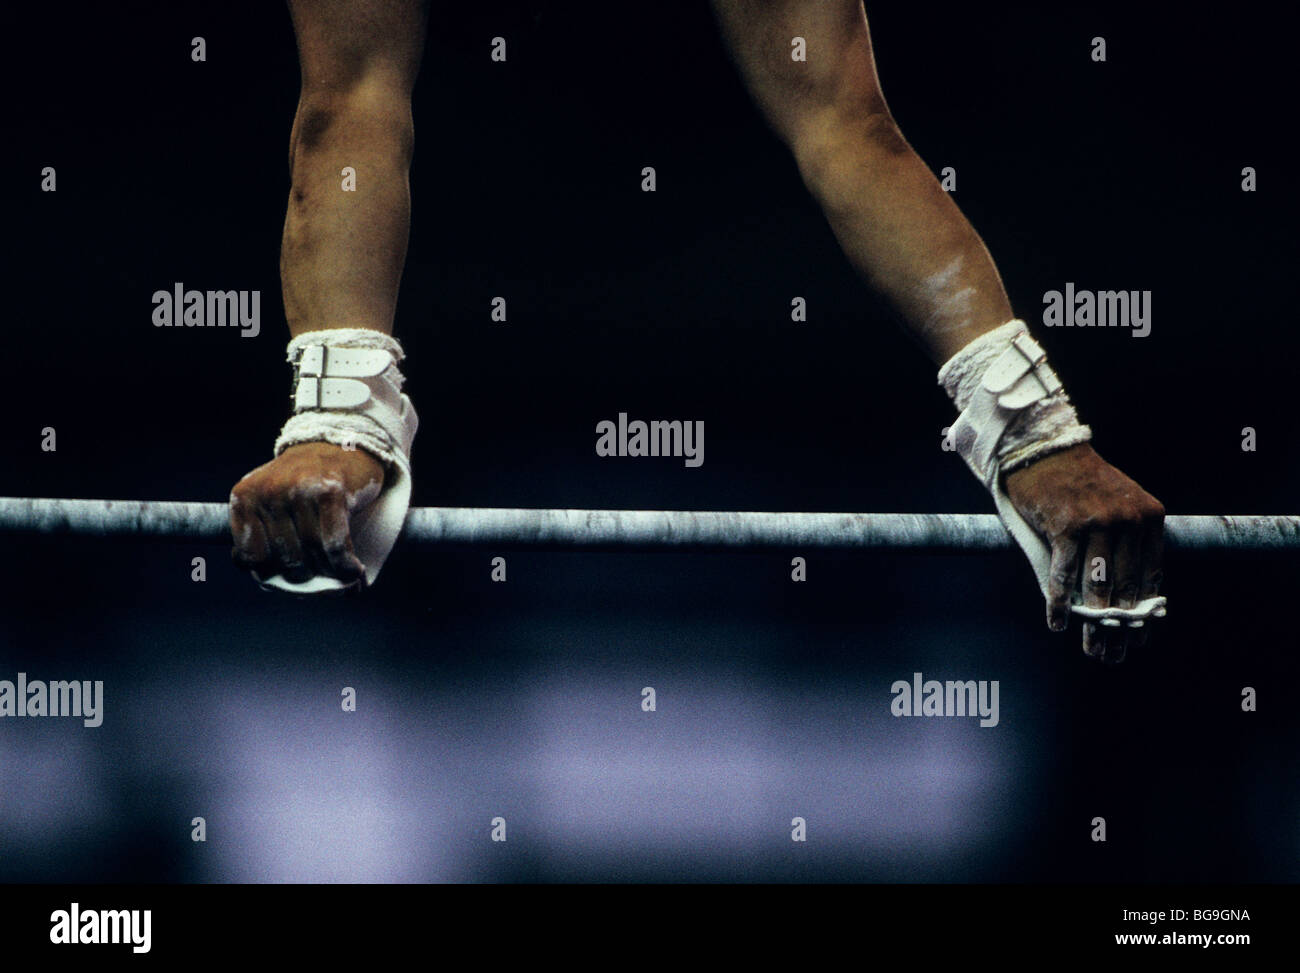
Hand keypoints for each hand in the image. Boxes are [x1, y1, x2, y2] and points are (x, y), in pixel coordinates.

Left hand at [229, 441, 385, 588]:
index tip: (289, 577)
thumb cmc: (307, 481)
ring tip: (344, 580)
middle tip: (324, 581)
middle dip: (307, 578)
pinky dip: (346, 566)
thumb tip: (268, 580)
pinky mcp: (330, 491)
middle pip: (286, 559)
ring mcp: (299, 490)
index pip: (250, 557)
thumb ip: (264, 534)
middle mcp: (268, 492)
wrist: (341, 441)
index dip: (271, 575)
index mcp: (245, 497)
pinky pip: (335, 545)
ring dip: (332, 576)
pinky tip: (354, 571)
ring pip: (312, 555)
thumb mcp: (272, 500)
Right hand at [1002, 442, 1164, 663]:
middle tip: (1112, 654)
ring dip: (1092, 623)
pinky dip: (1058, 603)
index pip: (1150, 576)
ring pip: (1096, 586)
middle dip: (1118, 627)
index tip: (1139, 639)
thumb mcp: (1117, 506)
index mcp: (1149, 517)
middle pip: (1124, 587)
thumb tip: (1127, 597)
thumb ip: (1127, 544)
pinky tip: (1057, 623)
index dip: (1143, 613)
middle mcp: (1128, 519)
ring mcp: (1097, 522)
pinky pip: (1063, 574)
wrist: (1044, 451)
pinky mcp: (1065, 526)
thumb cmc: (1078, 483)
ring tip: (1090, 647)